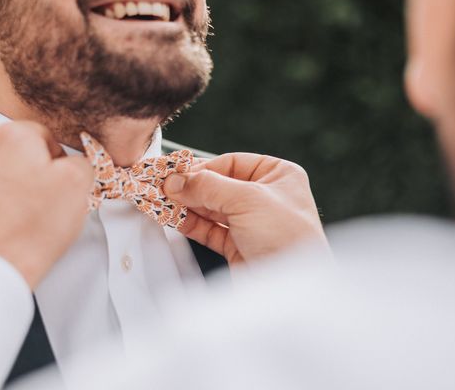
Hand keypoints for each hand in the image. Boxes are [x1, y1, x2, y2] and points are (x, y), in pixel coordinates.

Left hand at [0, 121, 93, 288]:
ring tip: (29, 213)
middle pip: (19, 152)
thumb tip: (75, 163)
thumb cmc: (32, 227)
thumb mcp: (78, 183)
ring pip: (0, 173)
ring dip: (15, 187)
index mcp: (11, 137)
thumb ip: (81, 161)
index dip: (58, 159)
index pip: (44, 134)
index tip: (61, 179)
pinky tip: (12, 222)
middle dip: (34, 171)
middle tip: (48, 198)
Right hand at [164, 153, 325, 265]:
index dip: (202, 167)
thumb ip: (207, 186)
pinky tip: (174, 218)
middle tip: (163, 187)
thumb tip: (177, 179)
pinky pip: (209, 230)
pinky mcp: (239, 246)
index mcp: (279, 176)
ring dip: (186, 206)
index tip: (175, 172)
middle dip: (190, 188)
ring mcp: (252, 223)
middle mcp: (267, 197)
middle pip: (218, 185)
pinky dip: (190, 224)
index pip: (231, 163)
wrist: (293, 290)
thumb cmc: (287, 238)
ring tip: (162, 202)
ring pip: (211, 209)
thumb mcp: (246, 199)